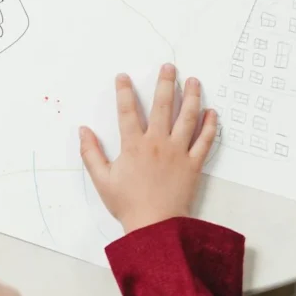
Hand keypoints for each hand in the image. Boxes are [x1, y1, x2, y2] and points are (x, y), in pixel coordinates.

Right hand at [79, 63, 216, 233]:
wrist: (155, 228)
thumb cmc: (127, 204)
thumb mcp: (102, 180)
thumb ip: (91, 153)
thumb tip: (83, 129)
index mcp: (134, 145)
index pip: (127, 110)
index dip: (124, 91)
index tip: (123, 76)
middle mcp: (157, 143)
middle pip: (162, 106)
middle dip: (166, 83)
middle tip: (170, 67)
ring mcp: (178, 152)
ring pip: (187, 118)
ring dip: (191, 97)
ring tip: (194, 81)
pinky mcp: (193, 165)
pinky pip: (204, 142)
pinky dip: (210, 126)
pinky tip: (212, 112)